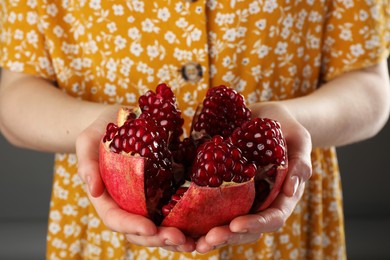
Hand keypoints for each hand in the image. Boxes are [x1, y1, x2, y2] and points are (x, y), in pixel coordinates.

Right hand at [76, 105, 195, 251]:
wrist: (122, 119)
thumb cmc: (102, 130)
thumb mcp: (88, 140)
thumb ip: (87, 163)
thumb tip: (93, 190)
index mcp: (106, 197)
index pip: (115, 218)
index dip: (131, 226)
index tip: (149, 227)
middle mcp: (127, 204)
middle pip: (139, 230)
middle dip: (158, 238)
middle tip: (179, 238)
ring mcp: (146, 200)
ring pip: (159, 226)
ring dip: (175, 237)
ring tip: (194, 242)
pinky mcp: (164, 191)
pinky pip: (173, 210)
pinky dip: (186, 221)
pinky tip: (203, 226)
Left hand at [196, 102, 311, 252]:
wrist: (264, 117)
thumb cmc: (286, 128)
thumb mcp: (298, 140)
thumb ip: (300, 162)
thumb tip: (292, 189)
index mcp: (280, 197)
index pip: (272, 218)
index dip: (255, 224)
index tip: (235, 225)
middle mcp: (259, 202)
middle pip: (246, 228)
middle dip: (227, 236)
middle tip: (206, 240)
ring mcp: (239, 197)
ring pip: (225, 222)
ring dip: (208, 234)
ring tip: (189, 241)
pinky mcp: (221, 187)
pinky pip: (209, 204)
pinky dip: (195, 214)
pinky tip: (177, 217)